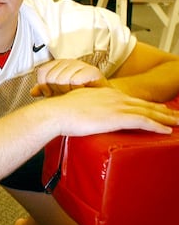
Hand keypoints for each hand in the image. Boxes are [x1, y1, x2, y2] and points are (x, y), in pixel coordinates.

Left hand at [31, 59, 109, 96]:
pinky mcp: (93, 72)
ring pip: (62, 79)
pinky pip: (75, 80)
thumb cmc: (79, 95)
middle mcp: (69, 62)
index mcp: (59, 65)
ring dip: (66, 91)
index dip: (43, 84)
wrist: (101, 99)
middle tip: (64, 94)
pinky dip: (75, 90)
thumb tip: (33, 92)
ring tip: (73, 94)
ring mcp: (81, 65)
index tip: (49, 93)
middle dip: (55, 90)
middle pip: (51, 77)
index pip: (42, 71)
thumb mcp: (58, 94)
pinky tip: (80, 92)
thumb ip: (45, 90)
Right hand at [45, 87, 178, 135]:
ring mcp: (117, 106)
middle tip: (177, 115)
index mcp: (105, 94)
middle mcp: (115, 98)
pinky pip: (143, 121)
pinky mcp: (117, 117)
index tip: (158, 108)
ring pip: (149, 111)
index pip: (132, 100)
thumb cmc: (61, 111)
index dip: (147, 105)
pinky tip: (166, 130)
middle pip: (145, 104)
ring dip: (167, 117)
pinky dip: (157, 125)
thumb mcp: (76, 104)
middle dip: (163, 110)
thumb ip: (85, 107)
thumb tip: (83, 114)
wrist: (57, 112)